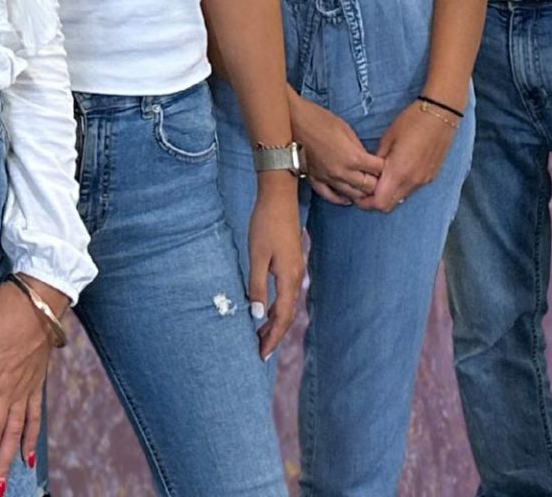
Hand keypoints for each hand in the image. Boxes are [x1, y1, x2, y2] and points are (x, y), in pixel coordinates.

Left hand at [244, 180, 301, 359]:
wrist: (278, 198)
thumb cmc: (265, 224)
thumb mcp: (256, 255)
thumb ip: (257, 286)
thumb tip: (256, 315)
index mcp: (289, 279)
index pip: (281, 317)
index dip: (272, 337)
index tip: (261, 354)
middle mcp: (296, 278)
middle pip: (286, 315)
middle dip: (274, 335)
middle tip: (259, 351)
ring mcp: (295, 271)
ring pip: (286, 305)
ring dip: (274, 322)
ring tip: (260, 336)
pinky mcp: (290, 264)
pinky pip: (285, 294)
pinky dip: (276, 307)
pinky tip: (265, 311)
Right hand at [290, 96, 383, 205]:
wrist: (290, 119)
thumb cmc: (317, 119)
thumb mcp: (345, 129)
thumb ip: (358, 148)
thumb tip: (366, 160)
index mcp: (352, 157)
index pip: (378, 170)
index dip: (384, 166)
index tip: (384, 164)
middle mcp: (342, 172)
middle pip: (369, 186)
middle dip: (376, 181)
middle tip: (378, 176)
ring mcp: (327, 178)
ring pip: (353, 195)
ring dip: (362, 191)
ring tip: (365, 186)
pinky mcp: (314, 179)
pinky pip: (330, 196)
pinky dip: (341, 198)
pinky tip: (347, 196)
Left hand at [358, 103, 454, 211]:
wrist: (440, 116)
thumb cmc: (410, 122)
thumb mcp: (387, 139)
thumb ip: (377, 161)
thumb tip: (370, 173)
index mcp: (399, 172)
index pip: (380, 203)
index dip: (365, 202)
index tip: (356, 192)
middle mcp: (413, 182)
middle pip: (390, 205)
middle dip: (374, 201)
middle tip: (363, 189)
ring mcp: (424, 181)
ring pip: (401, 198)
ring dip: (387, 194)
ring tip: (377, 180)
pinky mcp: (431, 176)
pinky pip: (411, 189)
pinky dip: (399, 188)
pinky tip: (393, 174)